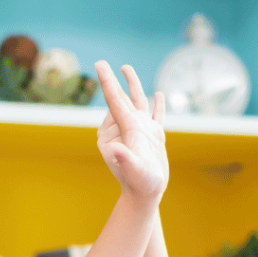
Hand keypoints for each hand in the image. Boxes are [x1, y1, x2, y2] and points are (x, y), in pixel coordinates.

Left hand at [95, 61, 167, 200]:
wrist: (147, 193)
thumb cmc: (141, 183)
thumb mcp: (134, 171)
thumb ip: (125, 160)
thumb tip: (115, 150)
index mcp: (122, 130)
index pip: (113, 101)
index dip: (108, 81)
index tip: (100, 64)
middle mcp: (128, 128)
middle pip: (121, 100)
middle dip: (114, 82)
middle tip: (102, 63)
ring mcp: (140, 131)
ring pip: (136, 103)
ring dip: (132, 86)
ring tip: (126, 70)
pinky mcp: (153, 136)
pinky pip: (154, 115)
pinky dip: (156, 105)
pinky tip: (158, 95)